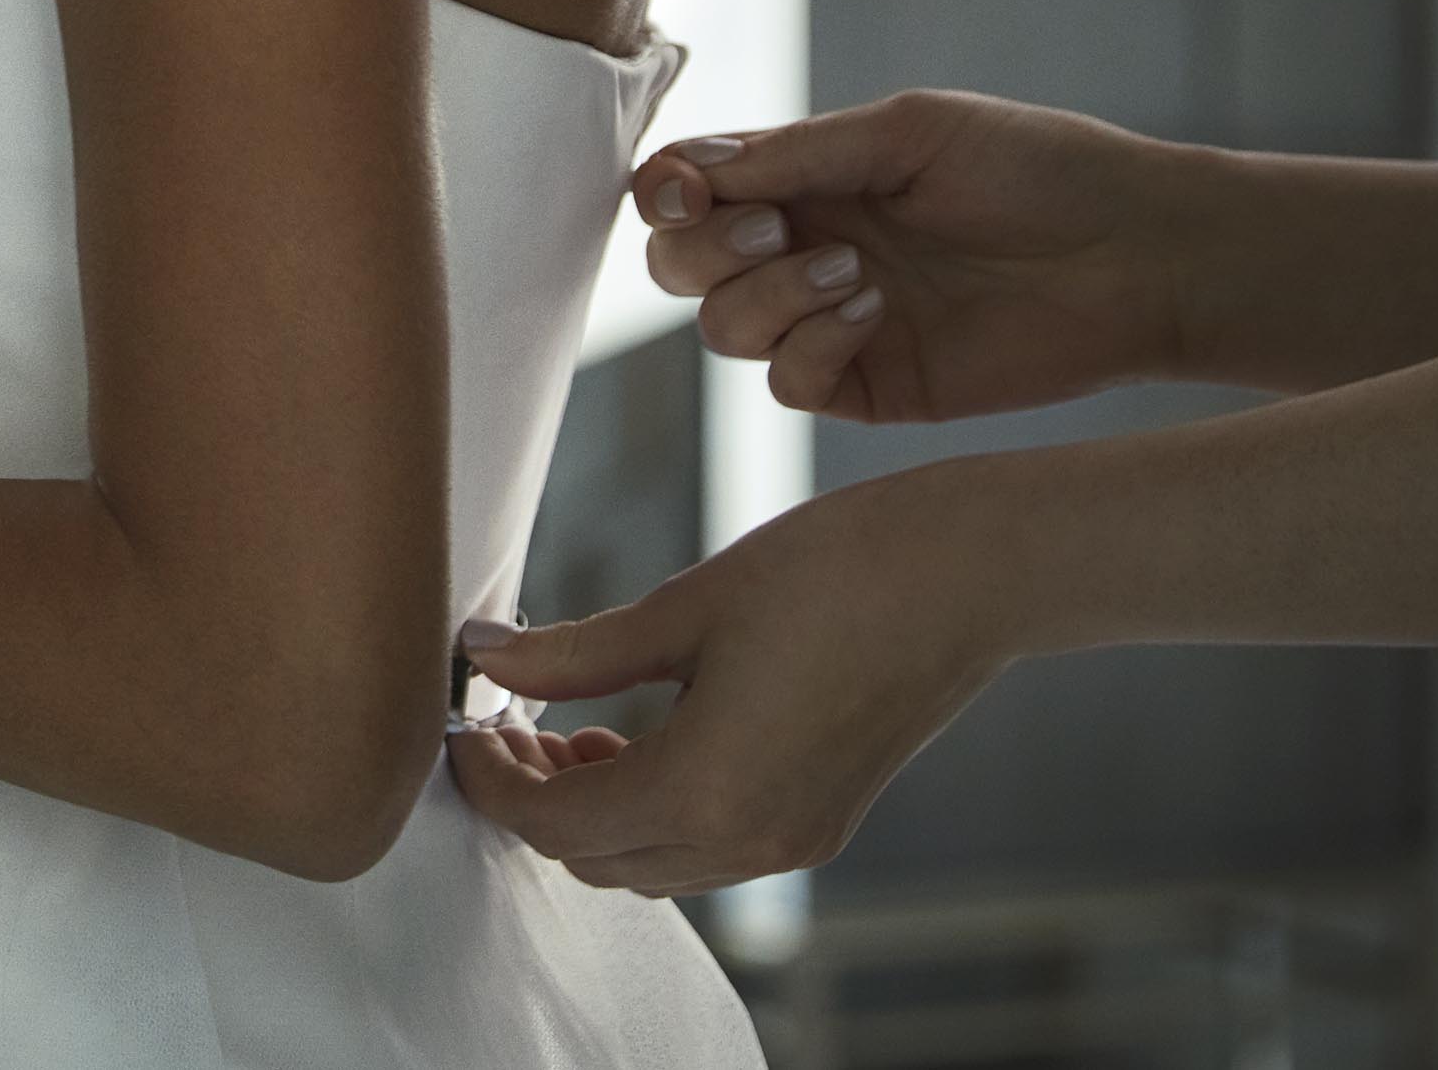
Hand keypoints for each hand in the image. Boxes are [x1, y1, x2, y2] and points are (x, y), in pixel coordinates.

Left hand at [448, 470, 1017, 893]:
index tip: (464, 721)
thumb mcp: (688, 604)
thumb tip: (485, 659)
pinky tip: (638, 735)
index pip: (555, 825)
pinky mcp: (819, 825)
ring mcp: (791, 843)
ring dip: (593, 812)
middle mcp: (749, 842)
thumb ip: (579, 652)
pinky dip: (652, 812)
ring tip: (567, 726)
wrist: (972, 575)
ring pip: (649, 866)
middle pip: (595, 861)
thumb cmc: (838, 570)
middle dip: (535, 801)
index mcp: (707, 790)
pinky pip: (703, 851)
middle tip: (505, 721)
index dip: (492, 780)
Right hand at [633, 91, 1197, 421]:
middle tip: (777, 231)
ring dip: (766, 297)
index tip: (689, 190)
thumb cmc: (1036, 168)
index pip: (688, 191)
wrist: (1136, 254)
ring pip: (723, 329)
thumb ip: (796, 154)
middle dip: (705, 250)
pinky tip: (874, 313)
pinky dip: (809, 348)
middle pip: (681, 267)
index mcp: (807, 179)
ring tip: (853, 271)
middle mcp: (805, 249)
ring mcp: (831, 323)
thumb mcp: (908, 134)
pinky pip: (788, 383)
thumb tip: (688, 169)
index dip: (666, 193)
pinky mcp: (871, 386)